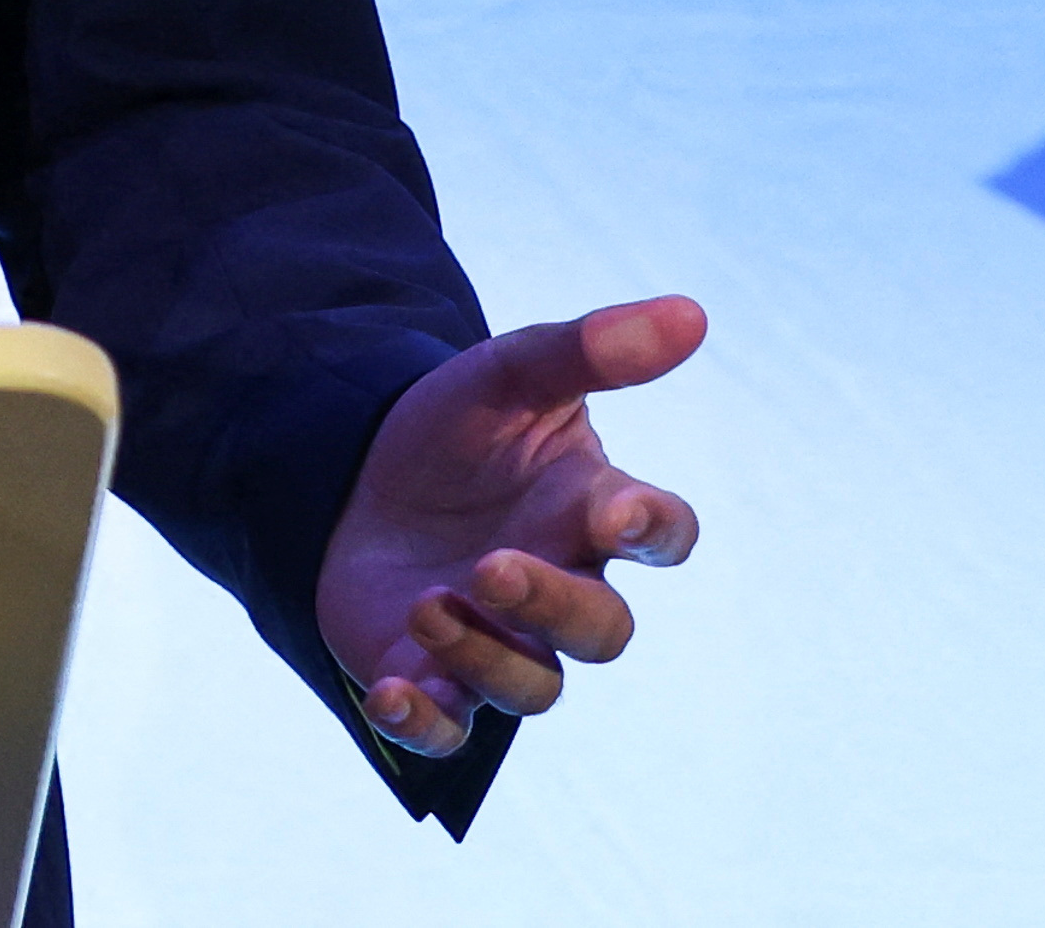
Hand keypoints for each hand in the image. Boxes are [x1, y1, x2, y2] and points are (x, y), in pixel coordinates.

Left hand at [314, 294, 705, 756]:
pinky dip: (425, 723)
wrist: (353, 471)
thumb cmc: (455, 429)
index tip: (619, 511)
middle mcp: (562, 588)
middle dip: (555, 605)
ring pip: (535, 688)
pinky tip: (393, 693)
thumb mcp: (507, 374)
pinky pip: (449, 731)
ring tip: (428, 601)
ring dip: (484, 654)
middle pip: (603, 633)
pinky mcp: (435, 679)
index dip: (653, 528)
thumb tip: (691, 312)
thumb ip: (588, 349)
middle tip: (492, 566)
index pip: (662, 534)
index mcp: (591, 512)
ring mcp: (502, 643)